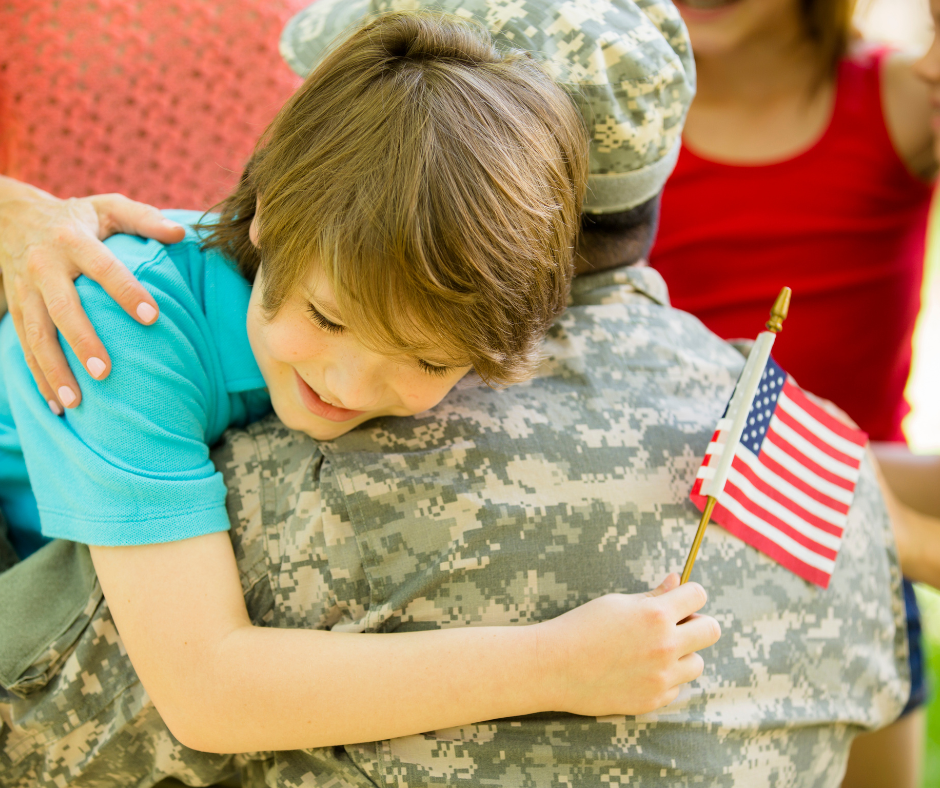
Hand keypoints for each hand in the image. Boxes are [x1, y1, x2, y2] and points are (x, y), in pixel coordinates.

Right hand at [0, 178, 184, 409]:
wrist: (10, 215)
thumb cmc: (77, 216)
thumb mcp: (108, 207)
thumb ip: (144, 218)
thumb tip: (182, 234)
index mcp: (72, 240)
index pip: (102, 267)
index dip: (126, 291)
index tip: (152, 317)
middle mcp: (44, 266)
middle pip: (61, 308)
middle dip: (81, 341)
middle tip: (105, 373)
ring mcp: (25, 290)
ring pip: (36, 334)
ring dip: (53, 369)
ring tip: (76, 402)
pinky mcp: (15, 308)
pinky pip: (23, 346)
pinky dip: (38, 376)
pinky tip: (57, 403)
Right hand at [537, 573, 720, 716]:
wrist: (554, 666)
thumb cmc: (582, 627)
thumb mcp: (617, 604)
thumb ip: (653, 596)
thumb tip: (676, 581)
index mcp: (656, 614)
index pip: (698, 596)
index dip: (690, 594)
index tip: (680, 599)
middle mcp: (665, 645)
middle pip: (711, 630)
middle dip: (697, 624)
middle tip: (676, 626)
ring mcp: (662, 676)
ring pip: (697, 663)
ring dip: (682, 655)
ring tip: (654, 652)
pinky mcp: (654, 699)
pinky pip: (676, 686)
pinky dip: (664, 678)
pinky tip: (639, 671)